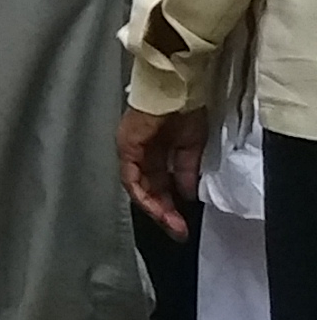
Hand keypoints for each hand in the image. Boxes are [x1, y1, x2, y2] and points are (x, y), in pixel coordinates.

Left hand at [125, 105, 210, 237]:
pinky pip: (131, 177)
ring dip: (154, 208)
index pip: (159, 184)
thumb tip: (187, 195)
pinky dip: (143, 193)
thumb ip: (186, 171)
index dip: (171, 205)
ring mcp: (131, 150)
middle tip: (178, 230)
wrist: (180, 89)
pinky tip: (157, 207)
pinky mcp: (127, 146)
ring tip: (171, 224)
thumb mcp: (191, 147)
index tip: (183, 224)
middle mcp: (140, 153)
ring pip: (138, 187)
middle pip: (148, 189)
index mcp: (156, 152)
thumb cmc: (186, 110)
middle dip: (163, 212)